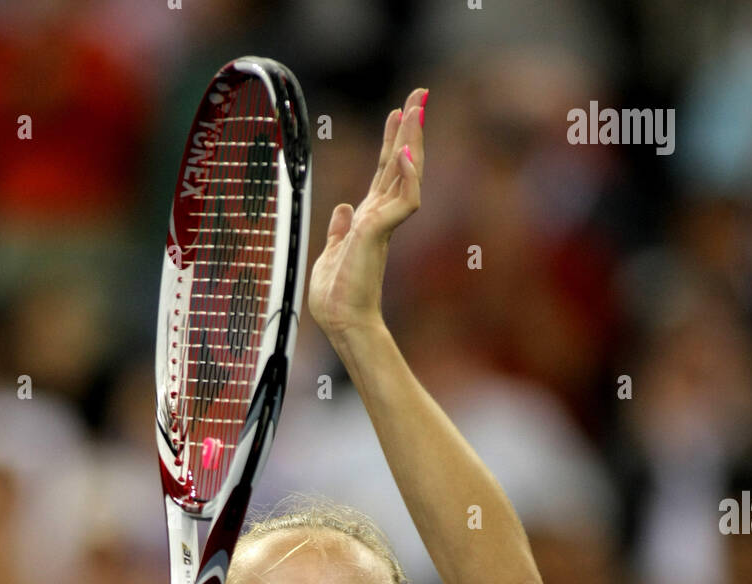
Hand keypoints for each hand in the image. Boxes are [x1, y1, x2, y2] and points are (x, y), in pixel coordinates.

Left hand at [308, 86, 426, 345]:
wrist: (341, 322)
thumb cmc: (337, 298)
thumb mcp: (331, 253)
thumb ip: (339, 230)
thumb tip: (342, 210)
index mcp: (369, 219)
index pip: (385, 172)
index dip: (392, 141)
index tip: (398, 113)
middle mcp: (380, 217)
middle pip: (400, 164)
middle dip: (409, 128)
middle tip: (419, 94)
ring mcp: (382, 225)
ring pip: (405, 175)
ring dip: (412, 142)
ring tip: (416, 110)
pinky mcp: (378, 235)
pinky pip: (402, 202)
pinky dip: (407, 178)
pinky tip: (407, 156)